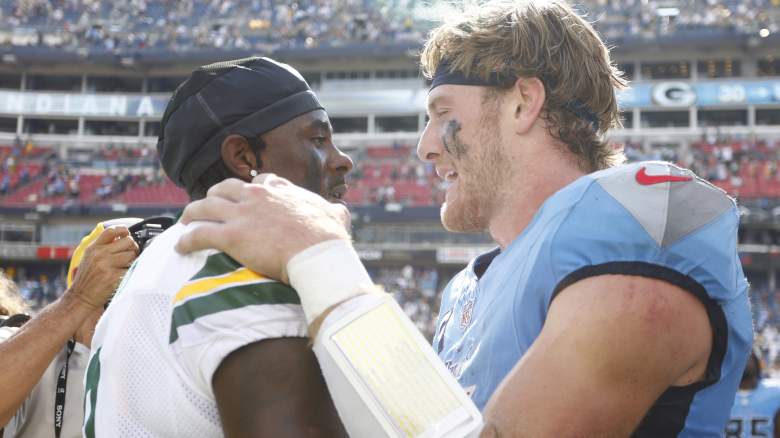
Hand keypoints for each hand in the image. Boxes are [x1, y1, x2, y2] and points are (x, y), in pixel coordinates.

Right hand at [68, 226, 139, 308]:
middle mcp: (99, 255)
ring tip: (125, 267)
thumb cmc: (87, 279)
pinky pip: (131, 269)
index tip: (127, 234)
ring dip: (132, 260)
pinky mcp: (114, 277)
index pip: (111, 231)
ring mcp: (107, 266)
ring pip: (132, 254)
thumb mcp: (89, 258)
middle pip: (128, 241)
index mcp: (93, 248)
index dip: (123, 230)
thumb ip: (102, 246)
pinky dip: (131, 272)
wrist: (81, 298)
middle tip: (129, 255)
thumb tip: (122, 237)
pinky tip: (123, 276)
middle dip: (132, 248)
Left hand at [176, 174, 351, 282]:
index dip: (250, 189)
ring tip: (186, 220)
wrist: (317, 253)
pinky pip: (199, 234)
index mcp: (280, 191)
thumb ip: (334, 211)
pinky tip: (180, 246)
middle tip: (209, 206)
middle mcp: (256, 197)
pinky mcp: (231, 236)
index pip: (260, 182)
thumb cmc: (328, 237)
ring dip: (193, 213)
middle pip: (225, 188)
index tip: (247, 196)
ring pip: (205, 206)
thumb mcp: (336, 216)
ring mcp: (242, 215)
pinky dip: (186, 240)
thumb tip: (341, 211)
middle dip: (215, 196)